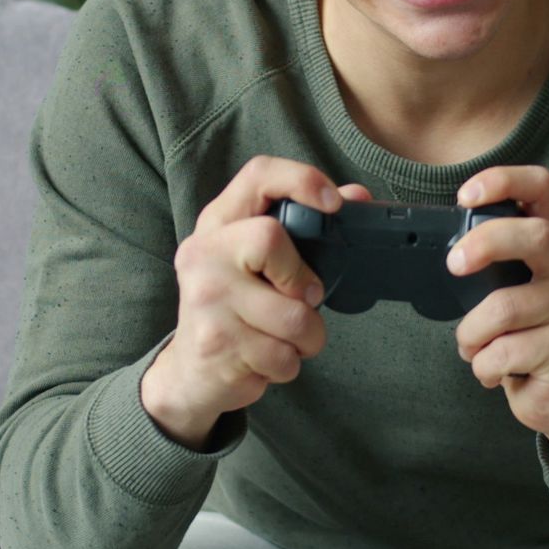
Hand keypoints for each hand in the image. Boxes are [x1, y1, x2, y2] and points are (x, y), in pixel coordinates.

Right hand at [142, 155, 371, 448]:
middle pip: (270, 239)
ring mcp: (205, 299)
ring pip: (292, 316)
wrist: (190, 373)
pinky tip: (264, 359)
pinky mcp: (214, 343)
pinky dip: (288, 364)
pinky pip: (283, 356)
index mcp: (219, 223)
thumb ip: (307, 229)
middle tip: (304, 300)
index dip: (301, 179)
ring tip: (284, 338)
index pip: (258, 176)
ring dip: (306, 338)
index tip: (334, 203)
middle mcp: (203, 253)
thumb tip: (359, 196)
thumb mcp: (260, 263)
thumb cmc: (237, 308)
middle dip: (304, 282)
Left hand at [451, 166, 548, 445]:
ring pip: (504, 307)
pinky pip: (503, 351)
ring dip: (472, 333)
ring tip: (476, 346)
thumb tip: (447, 244)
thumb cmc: (538, 334)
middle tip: (454, 265)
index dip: (503, 180)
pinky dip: (483, 365)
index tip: (464, 196)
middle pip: (536, 236)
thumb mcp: (528, 285)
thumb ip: (505, 259)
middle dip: (484, 244)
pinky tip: (495, 372)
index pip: (544, 187)